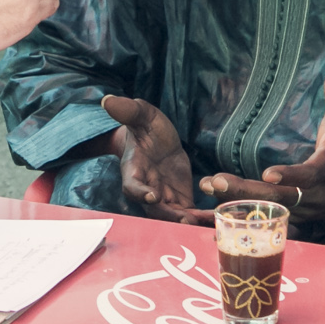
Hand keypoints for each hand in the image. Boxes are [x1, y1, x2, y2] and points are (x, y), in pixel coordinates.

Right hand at [103, 95, 206, 223]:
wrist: (158, 141)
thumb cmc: (146, 127)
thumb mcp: (142, 116)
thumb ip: (129, 111)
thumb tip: (108, 100)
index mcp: (133, 170)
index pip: (132, 186)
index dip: (140, 193)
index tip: (152, 196)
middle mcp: (146, 189)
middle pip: (154, 209)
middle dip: (169, 216)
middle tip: (185, 219)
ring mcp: (163, 198)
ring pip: (172, 216)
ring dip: (187, 221)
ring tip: (204, 222)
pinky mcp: (179, 200)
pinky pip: (189, 213)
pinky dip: (201, 218)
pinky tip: (216, 218)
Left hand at [197, 66, 324, 221]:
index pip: (308, 176)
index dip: (290, 176)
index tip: (268, 173)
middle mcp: (312, 197)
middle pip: (277, 198)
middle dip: (245, 191)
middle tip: (216, 180)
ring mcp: (300, 212)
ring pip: (265, 210)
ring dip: (234, 201)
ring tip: (206, 186)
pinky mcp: (289, 218)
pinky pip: (261, 219)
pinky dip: (235, 217)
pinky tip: (208, 211)